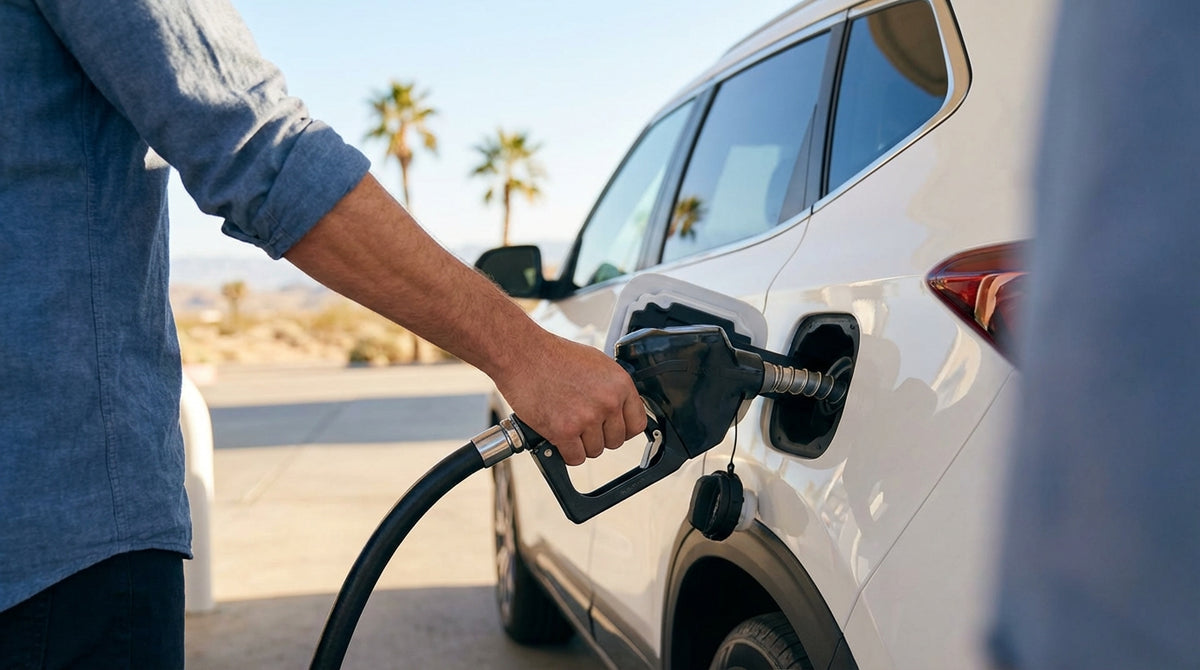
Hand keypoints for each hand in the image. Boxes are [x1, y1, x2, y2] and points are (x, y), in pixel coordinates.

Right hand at [495, 334, 646, 465]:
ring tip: (566, 424)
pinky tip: (559, 437)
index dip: (621, 428)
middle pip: (615, 441)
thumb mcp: (597, 364)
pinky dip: (566, 452)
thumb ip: (612, 389)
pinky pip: (575, 458)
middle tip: (582, 424)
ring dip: (580, 444)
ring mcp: (587, 418)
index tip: (610, 428)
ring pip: (594, 451)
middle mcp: (608, 401)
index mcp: (620, 384)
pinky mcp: (564, 431)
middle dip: (599, 436)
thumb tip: (621, 410)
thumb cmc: (554, 356)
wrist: (523, 354)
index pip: (637, 424)